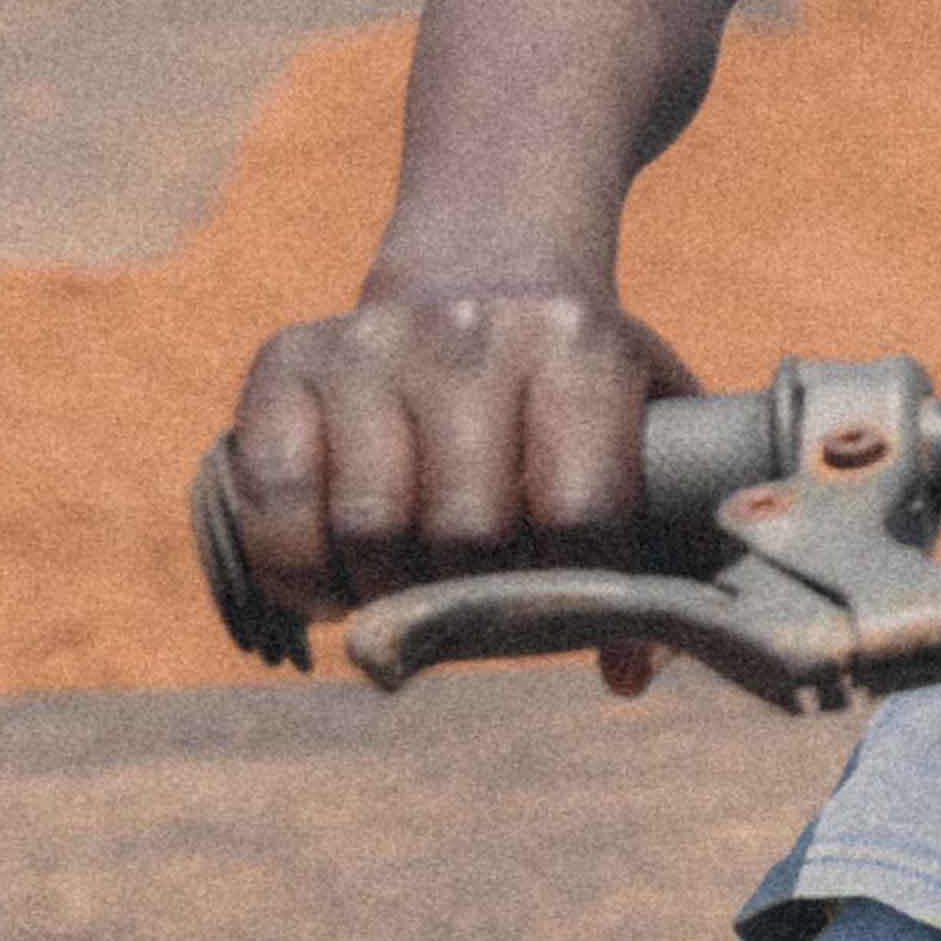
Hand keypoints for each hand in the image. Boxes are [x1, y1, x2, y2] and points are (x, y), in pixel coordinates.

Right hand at [219, 280, 702, 630]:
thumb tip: (628, 678)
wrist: (479, 262)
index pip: (579, 512)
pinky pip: (277, 506)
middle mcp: (471, 334)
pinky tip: (335, 582)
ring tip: (406, 599)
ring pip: (369, 529)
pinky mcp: (287, 359)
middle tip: (477, 613)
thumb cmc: (571, 382)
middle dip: (474, 602)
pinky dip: (300, 572)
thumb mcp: (645, 421)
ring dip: (385, 598)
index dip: (581, 601)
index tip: (586, 640)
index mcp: (578, 348)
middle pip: (467, 532)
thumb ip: (663, 537)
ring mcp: (370, 342)